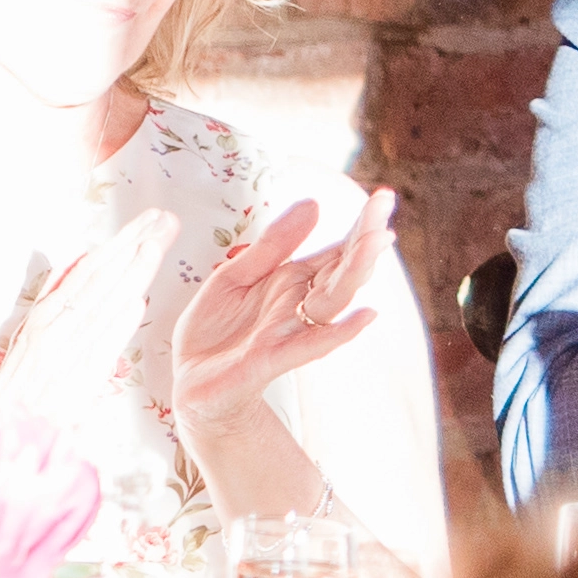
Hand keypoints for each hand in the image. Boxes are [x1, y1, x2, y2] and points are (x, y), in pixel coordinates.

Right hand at [0, 212, 173, 415]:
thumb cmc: (22, 397)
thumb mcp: (38, 346)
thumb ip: (69, 314)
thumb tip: (107, 282)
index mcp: (47, 317)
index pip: (89, 272)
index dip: (121, 246)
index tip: (147, 223)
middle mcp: (49, 329)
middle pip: (97, 279)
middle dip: (132, 247)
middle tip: (163, 220)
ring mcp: (55, 353)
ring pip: (98, 305)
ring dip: (128, 274)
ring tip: (156, 247)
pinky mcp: (63, 381)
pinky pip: (94, 348)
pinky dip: (113, 326)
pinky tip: (135, 304)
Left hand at [167, 190, 394, 426]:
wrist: (191, 379)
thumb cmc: (217, 327)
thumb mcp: (236, 274)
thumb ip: (273, 244)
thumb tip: (313, 203)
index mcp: (292, 282)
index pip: (334, 251)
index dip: (358, 226)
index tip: (383, 198)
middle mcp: (300, 306)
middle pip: (340, 272)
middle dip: (363, 242)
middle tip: (385, 211)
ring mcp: (290, 332)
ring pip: (332, 301)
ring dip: (355, 274)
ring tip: (377, 244)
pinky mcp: (272, 358)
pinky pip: (311, 344)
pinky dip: (340, 331)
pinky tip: (366, 315)